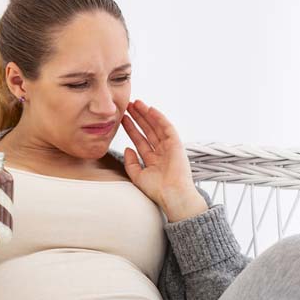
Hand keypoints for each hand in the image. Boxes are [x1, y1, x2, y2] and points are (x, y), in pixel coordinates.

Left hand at [121, 100, 206, 221]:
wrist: (172, 196)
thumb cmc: (157, 190)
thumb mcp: (138, 176)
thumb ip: (130, 163)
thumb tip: (127, 148)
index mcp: (153, 159)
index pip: (140, 140)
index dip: (132, 128)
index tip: (122, 118)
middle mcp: (161, 151)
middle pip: (148, 130)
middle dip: (138, 118)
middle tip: (128, 105)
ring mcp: (169, 147)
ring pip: (156, 127)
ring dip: (146, 114)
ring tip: (136, 103)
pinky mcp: (176, 144)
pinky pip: (167, 128)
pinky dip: (159, 118)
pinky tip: (150, 109)